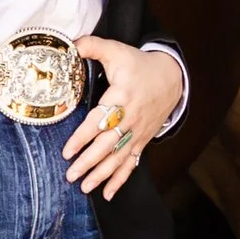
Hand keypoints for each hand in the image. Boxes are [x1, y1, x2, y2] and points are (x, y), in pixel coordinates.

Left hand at [62, 37, 183, 200]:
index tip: (68, 150)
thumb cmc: (138, 65)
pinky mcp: (142, 140)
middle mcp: (131, 118)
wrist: (171, 77)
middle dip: (89, 162)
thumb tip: (71, 44)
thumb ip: (93, 46)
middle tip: (70, 174)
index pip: (99, 121)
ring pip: (119, 158)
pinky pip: (132, 163)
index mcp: (122, 97)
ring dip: (101, 175)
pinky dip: (120, 180)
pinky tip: (107, 194)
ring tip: (84, 187)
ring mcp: (138, 132)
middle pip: (108, 145)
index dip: (83, 137)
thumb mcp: (117, 50)